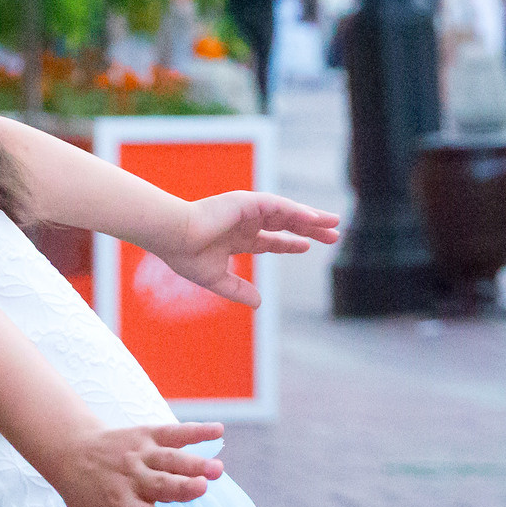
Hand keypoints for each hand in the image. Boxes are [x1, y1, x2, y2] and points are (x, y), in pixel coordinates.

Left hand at [44, 420, 225, 506]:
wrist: (69, 453)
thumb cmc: (88, 502)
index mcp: (118, 506)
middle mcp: (129, 479)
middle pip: (158, 484)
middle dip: (180, 487)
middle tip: (202, 487)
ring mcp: (138, 455)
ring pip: (168, 459)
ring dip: (193, 462)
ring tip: (217, 468)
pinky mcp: (146, 435)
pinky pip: (172, 433)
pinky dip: (194, 431)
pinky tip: (218, 430)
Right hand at [146, 191, 341, 308]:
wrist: (171, 236)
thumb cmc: (185, 254)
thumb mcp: (216, 279)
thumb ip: (238, 290)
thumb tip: (259, 304)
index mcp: (235, 237)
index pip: (269, 240)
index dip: (289, 243)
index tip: (307, 245)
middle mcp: (244, 221)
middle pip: (285, 223)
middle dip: (309, 229)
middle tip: (334, 234)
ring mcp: (246, 210)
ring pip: (287, 212)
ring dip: (311, 217)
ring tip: (334, 222)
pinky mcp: (247, 202)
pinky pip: (278, 206)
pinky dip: (297, 212)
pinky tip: (314, 219)